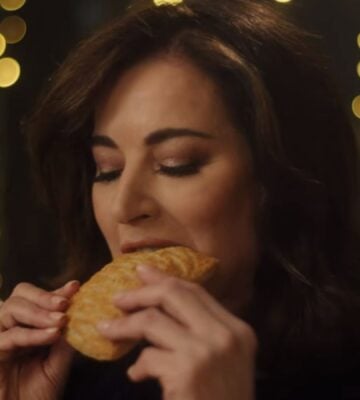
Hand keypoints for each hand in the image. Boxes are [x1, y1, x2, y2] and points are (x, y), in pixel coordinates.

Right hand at [0, 280, 79, 399]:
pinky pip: (9, 336)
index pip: (40, 298)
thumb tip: (77, 312)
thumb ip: (65, 337)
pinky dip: (32, 334)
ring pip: (11, 309)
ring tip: (61, 320)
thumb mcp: (59, 361)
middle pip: (20, 294)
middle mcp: (12, 326)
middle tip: (65, 304)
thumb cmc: (39, 393)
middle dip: (44, 296)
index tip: (76, 287)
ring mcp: (0, 338)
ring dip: (39, 312)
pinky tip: (52, 335)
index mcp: (30, 324)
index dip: (57, 291)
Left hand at [97, 265, 256, 399]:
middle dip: (141, 292)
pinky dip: (137, 365)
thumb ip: (201, 332)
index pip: (196, 291)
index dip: (165, 279)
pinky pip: (149, 357)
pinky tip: (135, 374)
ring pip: (153, 320)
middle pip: (175, 294)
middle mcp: (226, 335)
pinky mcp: (188, 372)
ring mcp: (207, 352)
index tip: (142, 271)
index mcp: (237, 329)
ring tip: (107, 329)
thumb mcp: (223, 362)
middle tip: (117, 297)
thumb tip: (159, 310)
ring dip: (124, 325)